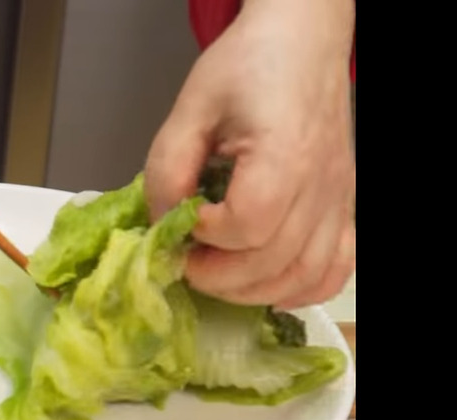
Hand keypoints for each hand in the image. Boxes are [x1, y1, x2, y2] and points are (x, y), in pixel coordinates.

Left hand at [144, 0, 355, 309]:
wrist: (301, 44)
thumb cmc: (246, 67)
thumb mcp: (189, 109)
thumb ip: (168, 170)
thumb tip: (160, 225)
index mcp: (285, 154)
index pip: (248, 225)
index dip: (206, 234)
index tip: (183, 216)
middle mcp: (322, 185)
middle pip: (273, 262)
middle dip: (216, 275)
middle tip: (184, 258)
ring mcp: (338, 200)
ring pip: (303, 277)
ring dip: (251, 292)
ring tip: (214, 274)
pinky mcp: (343, 208)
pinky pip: (333, 270)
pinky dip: (298, 289)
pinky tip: (262, 282)